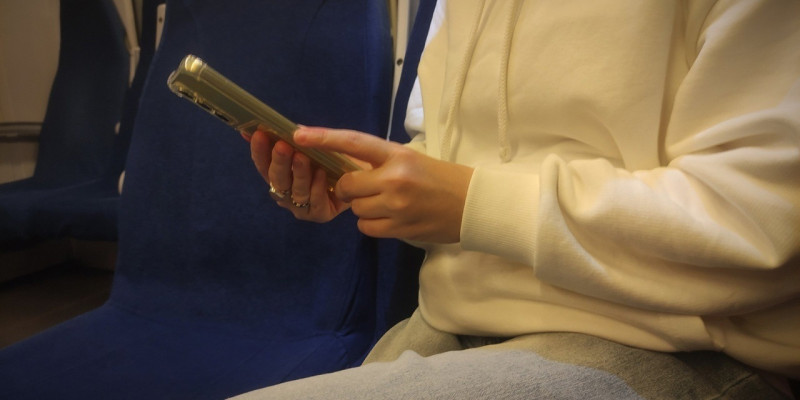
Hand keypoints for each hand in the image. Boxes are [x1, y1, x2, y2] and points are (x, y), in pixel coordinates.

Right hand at [246, 130, 352, 221]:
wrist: (363, 172)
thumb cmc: (334, 157)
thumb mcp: (313, 142)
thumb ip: (291, 135)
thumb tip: (260, 125)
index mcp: (280, 174)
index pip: (263, 164)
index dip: (259, 150)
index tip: (259, 134)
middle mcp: (287, 193)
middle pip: (276, 179)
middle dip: (279, 161)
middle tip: (282, 146)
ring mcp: (301, 206)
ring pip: (295, 192)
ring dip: (298, 174)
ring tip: (302, 157)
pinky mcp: (320, 214)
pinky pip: (315, 203)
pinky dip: (317, 187)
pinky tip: (321, 174)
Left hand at [293, 127, 473, 242]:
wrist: (471, 204)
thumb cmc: (438, 178)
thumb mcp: (409, 159)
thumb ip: (378, 161)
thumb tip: (343, 164)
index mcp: (397, 154)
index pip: (354, 142)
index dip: (325, 138)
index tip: (298, 134)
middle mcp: (394, 178)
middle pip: (348, 184)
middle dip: (349, 189)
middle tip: (365, 188)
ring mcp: (397, 205)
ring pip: (356, 209)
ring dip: (363, 208)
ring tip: (387, 204)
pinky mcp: (400, 228)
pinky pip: (366, 227)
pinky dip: (372, 224)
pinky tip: (390, 218)